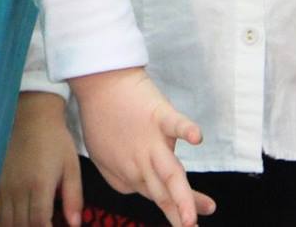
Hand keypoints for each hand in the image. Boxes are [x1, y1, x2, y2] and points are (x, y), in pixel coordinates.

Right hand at [0, 91, 81, 226]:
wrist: (30, 113)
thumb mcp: (71, 166)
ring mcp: (2, 184)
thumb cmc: (55, 139)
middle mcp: (17, 188)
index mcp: (39, 185)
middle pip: (20, 225)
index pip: (38, 223)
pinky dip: (0, 221)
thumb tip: (75, 224)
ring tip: (27, 225)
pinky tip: (10, 221)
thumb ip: (74, 197)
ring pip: (4, 221)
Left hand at [70, 67, 215, 226]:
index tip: (190, 224)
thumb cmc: (104, 119)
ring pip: (170, 172)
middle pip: (166, 192)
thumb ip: (121, 178)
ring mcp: (152, 139)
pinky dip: (186, 130)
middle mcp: (145, 161)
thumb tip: (138, 190)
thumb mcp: (104, 158)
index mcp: (134, 172)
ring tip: (191, 214)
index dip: (175, 213)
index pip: (160, 198)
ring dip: (181, 195)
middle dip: (181, 212)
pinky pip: (175, 122)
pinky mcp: (158, 114)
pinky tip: (197, 138)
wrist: (99, 82)